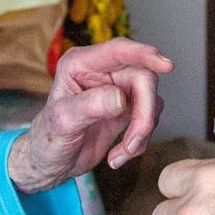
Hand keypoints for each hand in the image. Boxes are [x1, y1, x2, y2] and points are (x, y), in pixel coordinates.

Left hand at [7, 39, 171, 192]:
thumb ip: (89, 106)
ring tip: (122, 153)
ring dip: (142, 131)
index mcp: (80, 64)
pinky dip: (139, 142)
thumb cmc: (48, 139)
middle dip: (144, 114)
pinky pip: (149, 118)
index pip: (118, 51)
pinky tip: (118, 156)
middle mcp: (101, 71)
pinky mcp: (127, 108)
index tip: (166, 65)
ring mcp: (117, 89)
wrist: (52, 163)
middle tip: (132, 143)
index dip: (143, 54)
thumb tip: (121, 98)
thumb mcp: (62, 123)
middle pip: (143, 78)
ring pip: (150, 100)